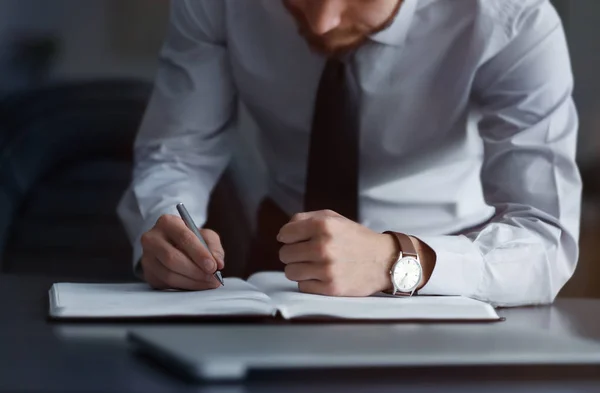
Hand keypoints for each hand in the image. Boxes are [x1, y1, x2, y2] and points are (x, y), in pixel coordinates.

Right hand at [140, 215, 224, 290]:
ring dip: (192, 281)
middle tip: (213, 278)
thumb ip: (214, 248)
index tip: (213, 266)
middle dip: (196, 271)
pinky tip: (198, 284)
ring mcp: (147, 257)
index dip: (199, 254)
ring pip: (169, 274)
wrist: (173, 244)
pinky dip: (185, 286)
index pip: (184, 238)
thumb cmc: (191, 239)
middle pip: (173, 258)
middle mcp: (152, 238)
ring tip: (209, 282)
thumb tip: (218, 264)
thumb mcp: (206, 236)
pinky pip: (166, 284)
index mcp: (167, 222)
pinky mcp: (148, 273)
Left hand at [277, 210, 397, 296]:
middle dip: (293, 254)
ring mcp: (326, 268)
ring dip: (299, 269)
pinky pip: (302, 286)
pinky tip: (322, 275)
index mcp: (323, 225)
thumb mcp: (333, 218)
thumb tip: (282, 234)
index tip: (296, 240)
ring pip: (290, 272)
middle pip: (284, 254)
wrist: (384, 260)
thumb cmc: (355, 238)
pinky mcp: (330, 287)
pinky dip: (309, 282)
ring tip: (314, 265)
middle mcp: (323, 246)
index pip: (285, 234)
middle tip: (308, 253)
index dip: (288, 237)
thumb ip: (304, 219)